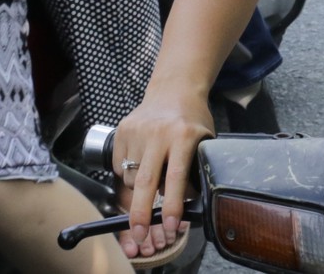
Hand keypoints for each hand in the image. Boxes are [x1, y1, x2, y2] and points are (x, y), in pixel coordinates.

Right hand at [114, 82, 214, 259]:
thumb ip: (195, 168)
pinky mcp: (121, 130)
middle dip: (141, 213)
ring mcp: (137, 131)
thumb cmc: (191, 119)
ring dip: (139, 190)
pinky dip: (127, 174)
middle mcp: (158, 133)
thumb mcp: (204, 140)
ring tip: (150, 178)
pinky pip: (119, 166)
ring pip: (131, 177)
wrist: (173, 88)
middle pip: (145, 181)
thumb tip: (186, 204)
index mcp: (183, 135)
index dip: (172, 205)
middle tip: (140, 235)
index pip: (175, 176)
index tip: (169, 225)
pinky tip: (139, 163)